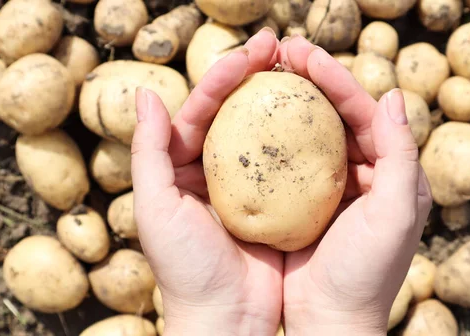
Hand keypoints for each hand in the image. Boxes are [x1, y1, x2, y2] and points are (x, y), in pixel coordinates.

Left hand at [130, 28, 282, 334]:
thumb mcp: (156, 208)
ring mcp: (248, 184)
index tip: (254, 51)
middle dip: (256, 75)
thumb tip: (146, 93)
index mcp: (181, 166)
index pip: (202, 108)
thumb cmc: (186, 269)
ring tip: (305, 70)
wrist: (226, 318)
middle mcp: (213, 170)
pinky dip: (305, 138)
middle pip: (236, 111)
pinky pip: (291, 162)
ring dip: (284, 100)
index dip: (225, 76)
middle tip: (282, 46)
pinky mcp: (278, 201)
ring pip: (266, 131)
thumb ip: (148, 151)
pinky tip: (322, 117)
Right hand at [277, 36, 432, 334]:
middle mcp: (363, 173)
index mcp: (390, 171)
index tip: (304, 54)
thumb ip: (400, 154)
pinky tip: (250, 118)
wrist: (330, 321)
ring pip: (309, 132)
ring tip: (264, 73)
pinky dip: (272, 136)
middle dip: (311, 80)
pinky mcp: (301, 202)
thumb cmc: (367, 273)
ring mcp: (329, 187)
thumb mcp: (395, 213)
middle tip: (281, 52)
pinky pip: (287, 160)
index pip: (364, 112)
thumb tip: (394, 96)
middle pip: (335, 115)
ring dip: (288, 102)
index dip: (336, 79)